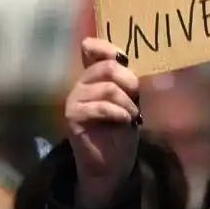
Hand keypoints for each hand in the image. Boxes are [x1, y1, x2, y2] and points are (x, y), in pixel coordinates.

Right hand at [65, 38, 140, 208]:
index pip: (91, 48)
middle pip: (108, 67)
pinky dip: (119, 113)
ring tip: (132, 116)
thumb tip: (126, 59)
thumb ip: (125, 78)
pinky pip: (101, 107)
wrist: (112, 162)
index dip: (106, 47)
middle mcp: (81, 83)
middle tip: (136, 100)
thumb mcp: (130, 98)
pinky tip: (125, 122)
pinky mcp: (73, 116)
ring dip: (127, 103)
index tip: (123, 59)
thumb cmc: (123, 127)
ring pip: (108, 88)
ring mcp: (74, 99)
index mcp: (94, 75)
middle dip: (130, 83)